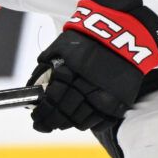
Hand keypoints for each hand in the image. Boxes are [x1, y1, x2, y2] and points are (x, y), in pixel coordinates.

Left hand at [27, 0, 157, 132]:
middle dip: (50, 121)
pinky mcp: (119, 101)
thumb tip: (32, 85)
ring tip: (60, 124)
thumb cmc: (89, 37)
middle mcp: (86, 85)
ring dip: (68, 124)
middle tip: (43, 125)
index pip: (51, 100)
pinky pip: (102, 121)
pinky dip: (89, 124)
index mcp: (69, 71)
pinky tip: (80, 122)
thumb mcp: (62, 44)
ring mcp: (104, 95)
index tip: (35, 118)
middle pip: (64, 113)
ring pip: (81, 120)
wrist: (126, 33)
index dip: (41, 112)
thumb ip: (47, 64)